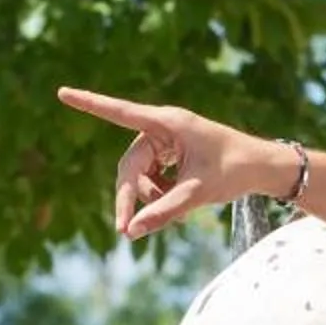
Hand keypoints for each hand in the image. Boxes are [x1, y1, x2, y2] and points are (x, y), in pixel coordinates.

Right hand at [55, 86, 283, 240]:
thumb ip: (164, 211)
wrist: (262, 167)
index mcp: (168, 123)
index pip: (120, 112)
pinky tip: (179, 203)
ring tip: (174, 212)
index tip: (62, 93)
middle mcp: (162, 128)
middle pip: (129, 165)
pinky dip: (159, 195)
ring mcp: (166, 142)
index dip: (90, 104)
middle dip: (128, 197)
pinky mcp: (171, 155)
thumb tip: (132, 231)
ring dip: (149, 198)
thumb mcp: (198, 193)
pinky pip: (152, 178)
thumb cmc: (234, 170)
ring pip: (139, 175)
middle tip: (124, 231)